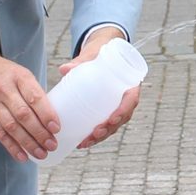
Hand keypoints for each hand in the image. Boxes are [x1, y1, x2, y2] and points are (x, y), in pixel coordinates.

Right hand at [0, 40, 60, 159]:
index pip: (34, 97)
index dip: (46, 114)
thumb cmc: (7, 76)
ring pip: (11, 127)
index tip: (56, 128)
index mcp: (19, 77)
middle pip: (23, 115)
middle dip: (39, 132)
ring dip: (28, 143)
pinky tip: (23, 156)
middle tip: (52, 145)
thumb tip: (53, 120)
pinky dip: (12, 147)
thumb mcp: (23, 75)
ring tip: (41, 153)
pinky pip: (0, 134)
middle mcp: (4, 90)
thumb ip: (36, 94)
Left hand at [58, 27, 141, 149]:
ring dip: (100, 136)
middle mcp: (125, 97)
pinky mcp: (106, 110)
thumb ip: (81, 61)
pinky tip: (82, 142)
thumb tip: (63, 69)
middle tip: (94, 134)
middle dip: (108, 129)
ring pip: (113, 126)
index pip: (131, 100)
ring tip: (85, 143)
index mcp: (129, 83)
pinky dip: (95, 135)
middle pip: (121, 118)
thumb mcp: (93, 54)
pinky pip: (104, 125)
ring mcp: (116, 105)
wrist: (100, 52)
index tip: (112, 119)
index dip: (123, 112)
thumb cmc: (100, 52)